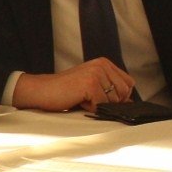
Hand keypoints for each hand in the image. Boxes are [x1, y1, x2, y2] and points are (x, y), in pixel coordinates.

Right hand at [13, 59, 135, 111]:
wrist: (42, 90)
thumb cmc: (66, 91)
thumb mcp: (92, 86)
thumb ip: (110, 90)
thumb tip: (130, 102)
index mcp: (104, 63)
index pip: (129, 83)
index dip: (121, 96)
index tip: (105, 100)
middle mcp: (102, 65)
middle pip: (124, 92)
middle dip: (110, 102)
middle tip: (90, 100)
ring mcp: (97, 73)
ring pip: (113, 100)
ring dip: (98, 105)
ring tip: (82, 98)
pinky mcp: (90, 84)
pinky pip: (101, 105)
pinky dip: (90, 108)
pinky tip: (78, 101)